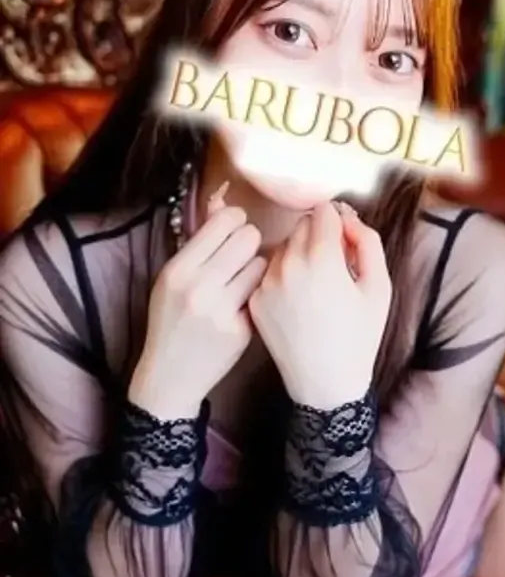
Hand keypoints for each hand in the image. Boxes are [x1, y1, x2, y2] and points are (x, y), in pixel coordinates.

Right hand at [129, 184, 267, 419]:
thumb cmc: (171, 320)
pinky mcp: (242, 329)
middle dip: (250, 241)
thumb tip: (223, 202)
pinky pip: (262, 293)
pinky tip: (244, 303)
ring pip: (261, 264)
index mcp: (178, 269)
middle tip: (242, 254)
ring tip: (243, 279)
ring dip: (256, 268)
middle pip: (248, 238)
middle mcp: (199, 287)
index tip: (235, 230)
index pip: (224, 222)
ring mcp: (222, 310)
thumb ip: (199, 242)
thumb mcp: (172, 279)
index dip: (236, 221)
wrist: (170, 375)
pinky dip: (256, 294)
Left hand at [249, 202, 391, 409]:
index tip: (345, 240)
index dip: (338, 222)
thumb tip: (347, 218)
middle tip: (333, 267)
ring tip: (314, 287)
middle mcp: (288, 264)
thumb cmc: (360, 337)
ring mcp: (266, 283)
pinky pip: (269, 272)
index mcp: (321, 258)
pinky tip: (297, 303)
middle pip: (301, 225)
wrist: (326, 384)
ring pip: (282, 247)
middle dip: (318, 237)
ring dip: (298, 255)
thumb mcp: (380, 287)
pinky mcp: (255, 300)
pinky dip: (283, 278)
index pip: (323, 210)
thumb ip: (367, 242)